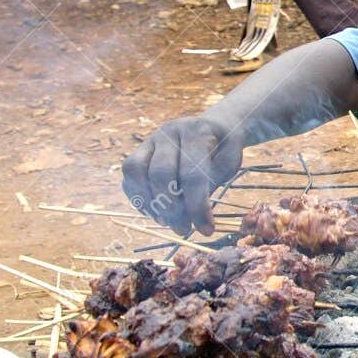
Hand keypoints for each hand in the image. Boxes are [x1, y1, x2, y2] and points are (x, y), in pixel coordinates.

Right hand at [123, 115, 245, 235]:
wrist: (212, 127)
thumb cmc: (223, 149)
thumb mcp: (228, 162)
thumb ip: (211, 183)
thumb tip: (190, 214)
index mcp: (196, 133)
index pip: (192, 174)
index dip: (197, 207)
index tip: (206, 230)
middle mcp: (169, 132)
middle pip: (160, 173)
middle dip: (171, 209)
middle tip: (183, 229)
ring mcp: (150, 139)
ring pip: (136, 171)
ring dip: (150, 203)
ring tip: (167, 222)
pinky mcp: (140, 150)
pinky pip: (129, 175)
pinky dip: (139, 197)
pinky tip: (155, 212)